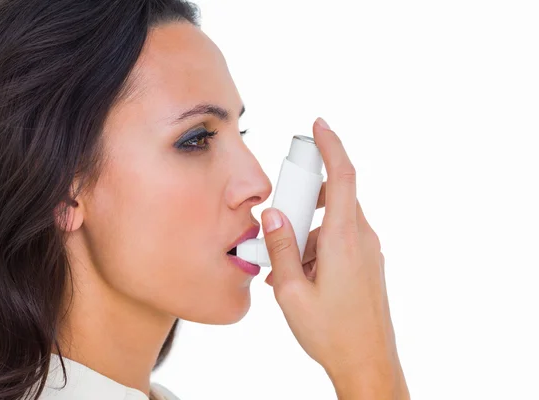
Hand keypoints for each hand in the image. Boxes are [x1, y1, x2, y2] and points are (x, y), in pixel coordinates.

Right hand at [261, 118, 407, 398]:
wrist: (368, 362)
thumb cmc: (331, 332)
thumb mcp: (291, 291)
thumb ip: (280, 248)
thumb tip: (273, 215)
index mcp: (344, 241)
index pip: (343, 177)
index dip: (332, 146)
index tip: (320, 125)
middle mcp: (361, 240)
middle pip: (332, 200)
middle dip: (303, 205)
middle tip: (280, 227)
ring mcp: (367, 252)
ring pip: (331, 225)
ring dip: (306, 237)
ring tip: (285, 271)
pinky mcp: (367, 264)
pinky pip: (338, 242)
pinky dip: (316, 250)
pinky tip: (299, 277)